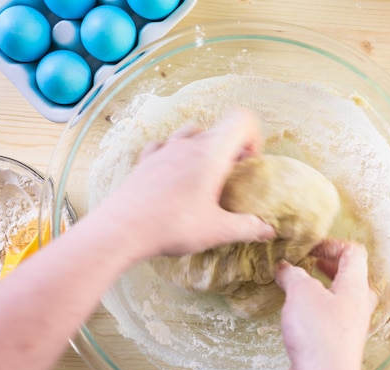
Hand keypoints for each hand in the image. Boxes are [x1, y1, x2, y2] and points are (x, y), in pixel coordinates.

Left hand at [99, 108, 274, 258]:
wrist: (120, 230)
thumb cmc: (173, 226)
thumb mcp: (217, 231)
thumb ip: (248, 228)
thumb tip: (269, 230)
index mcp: (211, 153)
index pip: (241, 119)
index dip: (253, 136)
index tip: (249, 163)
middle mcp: (188, 144)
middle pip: (218, 128)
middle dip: (231, 148)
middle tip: (231, 177)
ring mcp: (163, 150)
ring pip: (191, 133)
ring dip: (203, 147)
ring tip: (204, 174)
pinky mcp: (144, 161)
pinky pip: (164, 146)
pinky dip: (174, 154)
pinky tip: (173, 175)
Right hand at [275, 240, 379, 369]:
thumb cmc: (319, 337)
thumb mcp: (301, 293)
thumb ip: (293, 275)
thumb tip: (285, 268)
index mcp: (355, 286)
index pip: (353, 252)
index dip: (331, 244)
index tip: (309, 247)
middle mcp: (356, 304)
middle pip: (348, 273)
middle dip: (325, 264)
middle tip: (305, 261)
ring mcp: (348, 324)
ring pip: (337, 295)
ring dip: (318, 285)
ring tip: (297, 283)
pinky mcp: (335, 341)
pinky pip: (327, 315)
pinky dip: (313, 306)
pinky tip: (294, 310)